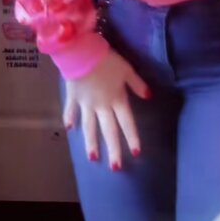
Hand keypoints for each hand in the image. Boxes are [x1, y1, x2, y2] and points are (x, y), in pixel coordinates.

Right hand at [63, 48, 151, 168]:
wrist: (81, 53)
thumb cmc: (107, 60)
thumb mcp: (126, 70)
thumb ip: (137, 84)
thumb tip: (149, 97)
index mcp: (117, 99)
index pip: (127, 122)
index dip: (132, 137)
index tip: (137, 153)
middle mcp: (102, 106)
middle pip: (109, 130)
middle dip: (113, 149)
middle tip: (115, 167)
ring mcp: (86, 104)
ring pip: (90, 127)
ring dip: (91, 142)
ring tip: (92, 158)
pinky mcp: (73, 97)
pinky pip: (71, 111)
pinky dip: (70, 119)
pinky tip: (69, 130)